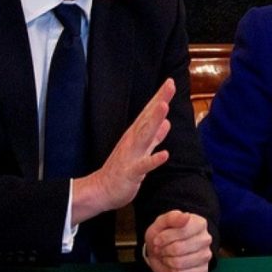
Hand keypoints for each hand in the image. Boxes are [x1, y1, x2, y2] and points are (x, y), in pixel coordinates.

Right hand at [71, 79, 173, 223]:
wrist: (101, 190)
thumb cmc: (123, 169)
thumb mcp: (142, 150)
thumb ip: (154, 137)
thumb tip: (166, 122)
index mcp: (136, 135)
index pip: (150, 113)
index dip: (160, 97)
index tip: (170, 81)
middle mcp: (133, 141)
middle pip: (148, 118)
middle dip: (159, 101)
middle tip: (169, 85)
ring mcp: (131, 155)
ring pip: (144, 136)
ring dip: (154, 121)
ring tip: (164, 107)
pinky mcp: (130, 172)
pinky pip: (143, 166)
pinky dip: (153, 160)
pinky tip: (165, 154)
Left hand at [144, 210, 212, 271]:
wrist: (163, 250)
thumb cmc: (164, 234)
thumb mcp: (162, 222)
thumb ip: (173, 217)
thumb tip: (186, 216)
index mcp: (200, 223)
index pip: (182, 231)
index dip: (165, 237)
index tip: (157, 239)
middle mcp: (206, 239)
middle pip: (178, 249)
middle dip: (163, 250)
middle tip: (160, 249)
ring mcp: (206, 256)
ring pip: (179, 263)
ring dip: (167, 261)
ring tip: (166, 256)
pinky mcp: (203, 271)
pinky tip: (173, 266)